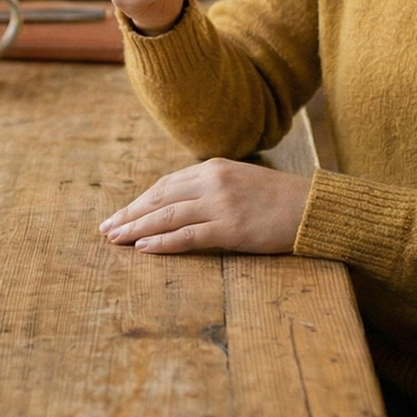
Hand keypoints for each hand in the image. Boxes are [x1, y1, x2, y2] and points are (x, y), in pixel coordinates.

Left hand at [99, 158, 312, 254]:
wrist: (310, 207)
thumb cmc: (276, 198)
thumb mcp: (239, 180)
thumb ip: (210, 187)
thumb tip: (178, 203)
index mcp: (214, 168)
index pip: (165, 184)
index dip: (139, 200)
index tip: (120, 214)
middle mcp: (213, 182)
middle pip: (160, 199)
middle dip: (130, 214)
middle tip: (106, 229)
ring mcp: (220, 205)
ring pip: (167, 217)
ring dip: (137, 229)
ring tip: (115, 240)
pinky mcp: (229, 228)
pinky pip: (187, 236)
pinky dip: (162, 242)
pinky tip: (144, 248)